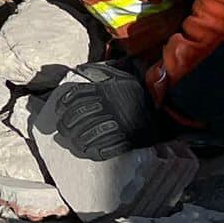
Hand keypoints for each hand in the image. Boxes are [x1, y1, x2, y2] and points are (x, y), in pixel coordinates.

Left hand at [52, 63, 166, 159]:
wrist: (164, 107)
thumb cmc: (136, 92)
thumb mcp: (119, 77)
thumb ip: (100, 73)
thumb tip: (80, 69)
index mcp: (105, 91)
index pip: (77, 95)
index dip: (64, 103)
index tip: (59, 110)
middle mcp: (108, 106)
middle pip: (79, 116)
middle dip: (67, 124)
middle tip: (62, 130)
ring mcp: (118, 123)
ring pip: (89, 133)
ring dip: (77, 140)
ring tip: (72, 143)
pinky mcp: (127, 139)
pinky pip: (106, 147)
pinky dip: (94, 151)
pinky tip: (88, 152)